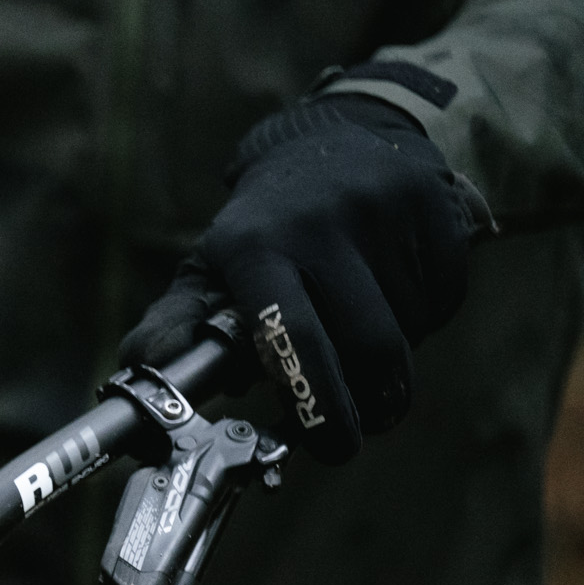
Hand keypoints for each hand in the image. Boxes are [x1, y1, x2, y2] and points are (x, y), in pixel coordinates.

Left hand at [119, 94, 492, 462]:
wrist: (331, 140)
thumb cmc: (262, 231)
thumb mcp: (210, 269)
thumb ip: (175, 324)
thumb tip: (140, 371)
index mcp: (254, 244)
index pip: (290, 335)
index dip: (314, 401)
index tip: (324, 444)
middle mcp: (321, 221)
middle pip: (368, 345)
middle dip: (368, 404)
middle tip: (356, 432)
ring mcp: (386, 209)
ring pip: (411, 329)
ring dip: (392, 360)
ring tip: (361, 342)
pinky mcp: (439, 206)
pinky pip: (445, 298)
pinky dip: (425, 321)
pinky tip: (395, 298)